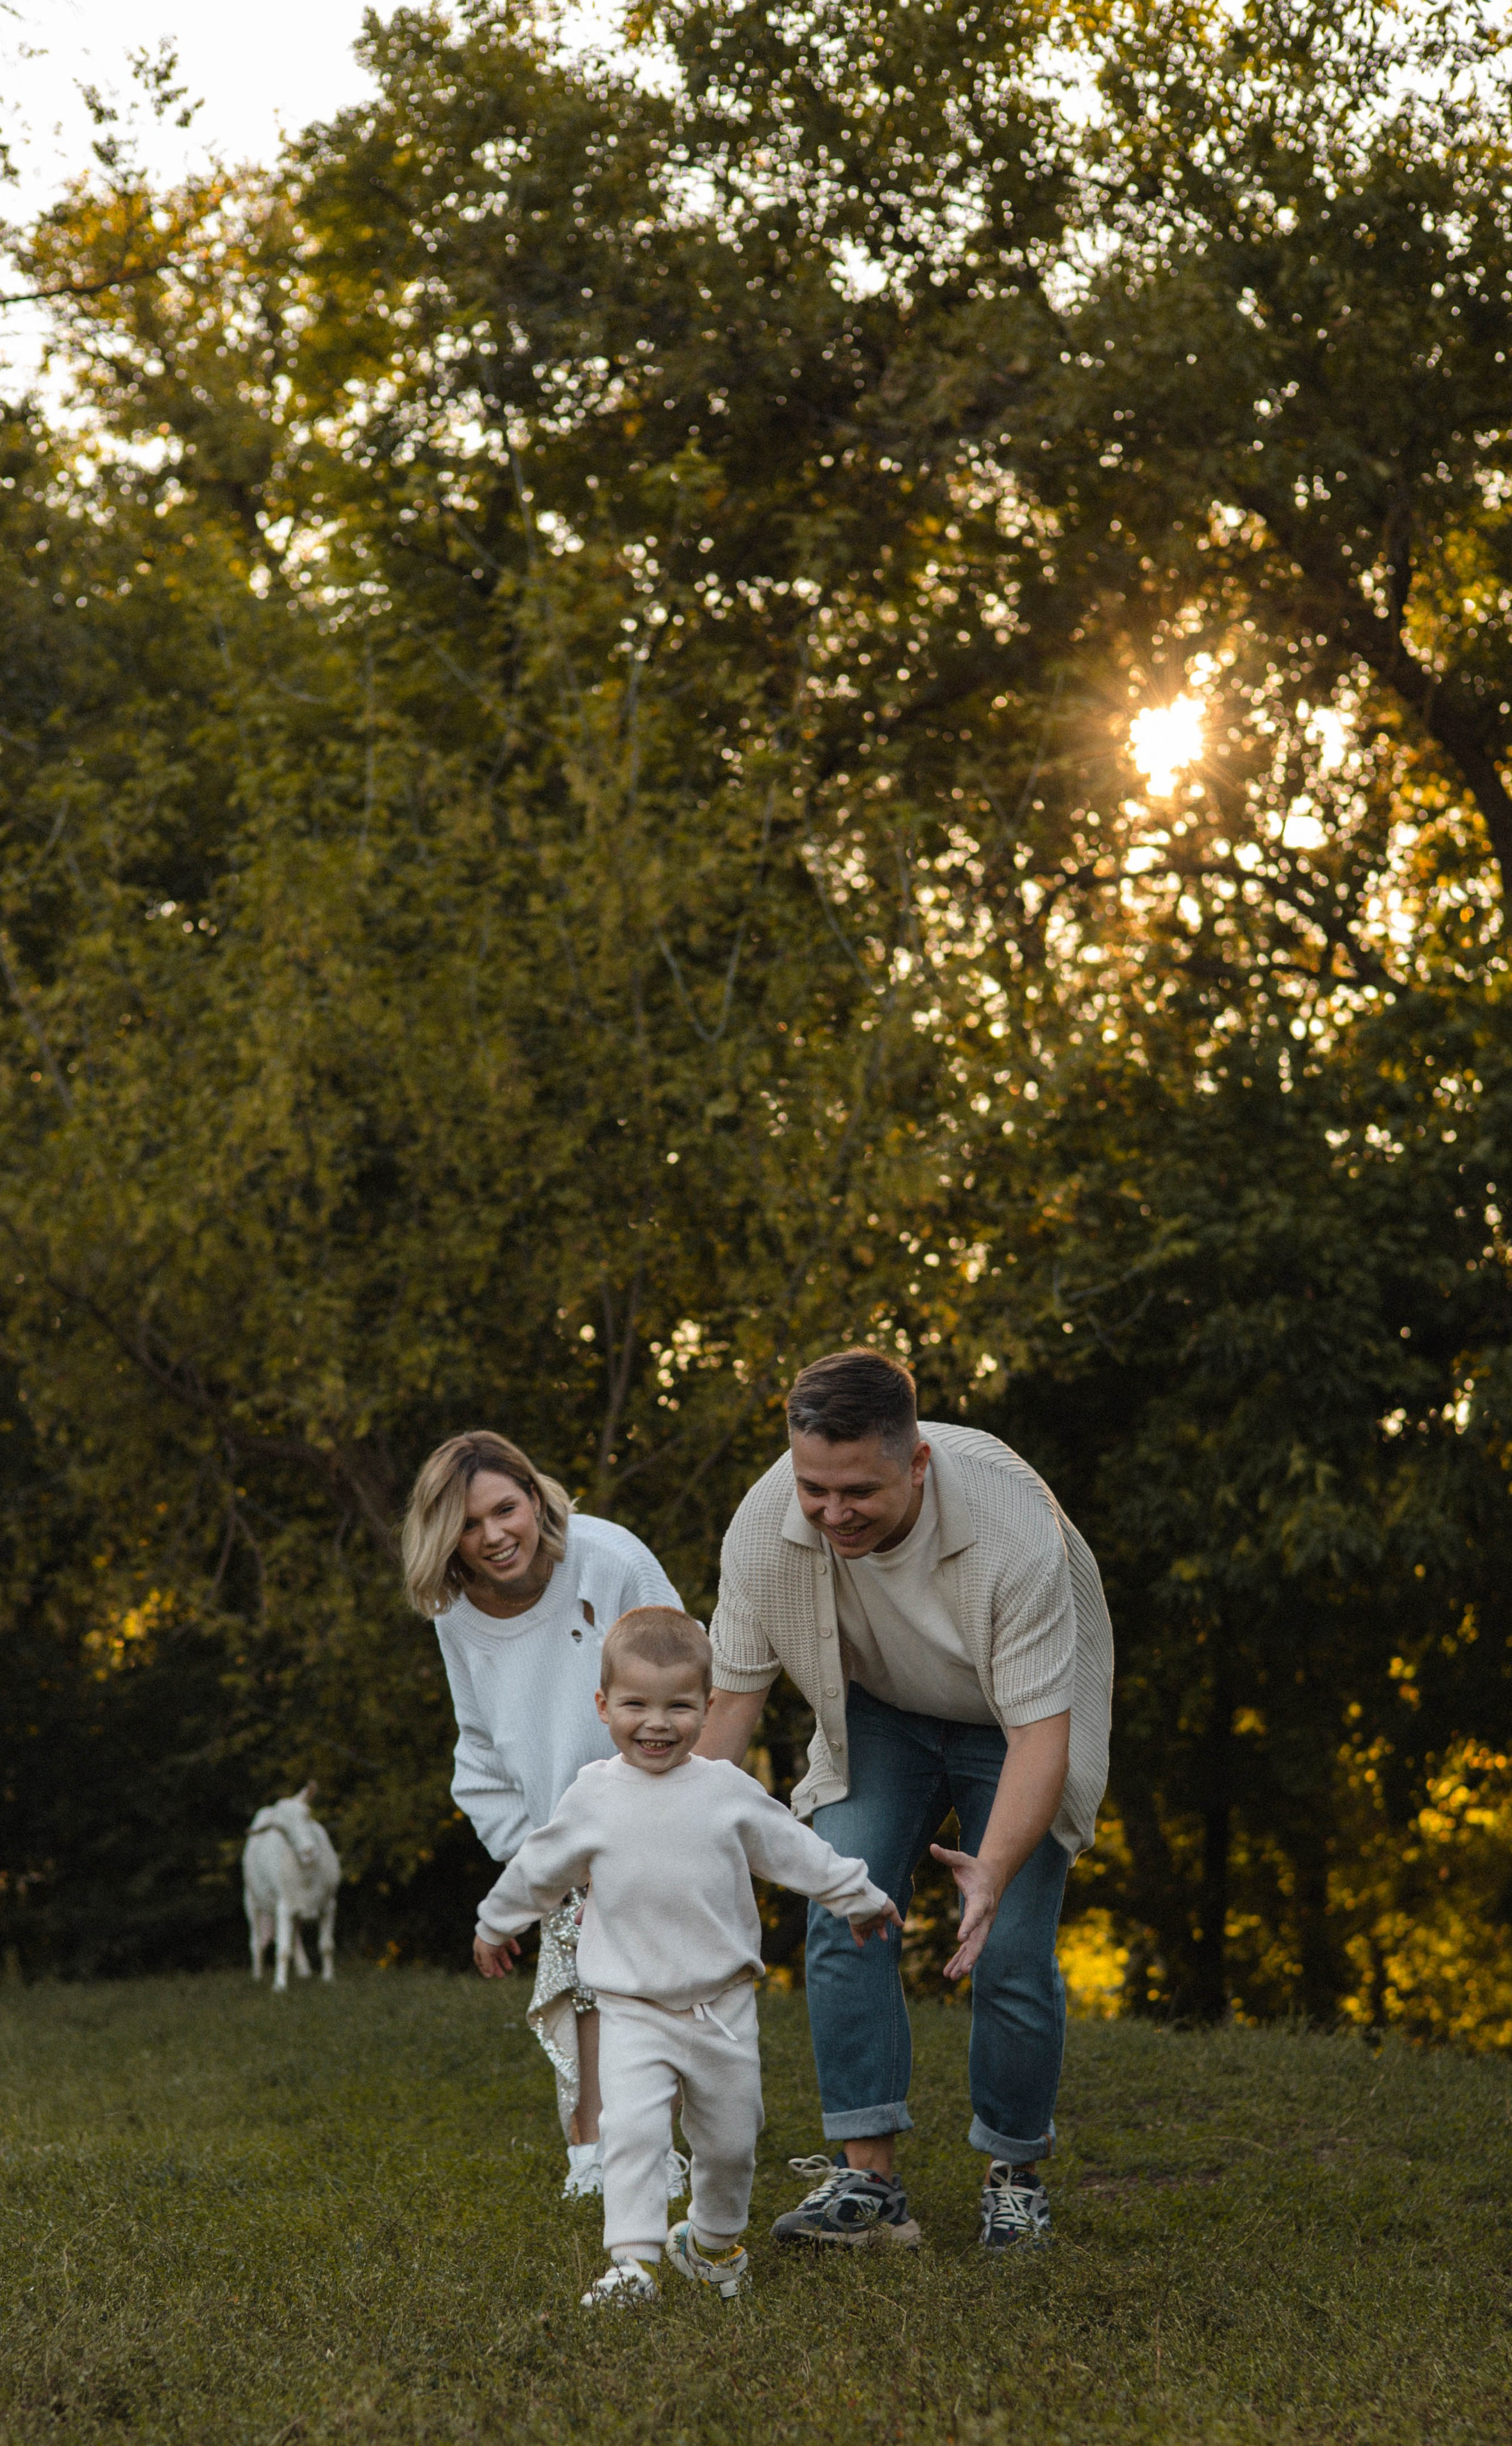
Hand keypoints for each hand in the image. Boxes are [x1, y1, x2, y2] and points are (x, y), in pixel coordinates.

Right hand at [473, 1933, 520, 1978]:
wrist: (497, 1921)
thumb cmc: (488, 1937)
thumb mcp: (485, 1953)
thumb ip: (487, 1964)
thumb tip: (489, 1975)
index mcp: (479, 1948)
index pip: (480, 1961)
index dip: (484, 1969)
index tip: (490, 1976)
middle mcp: (487, 1943)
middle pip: (491, 1958)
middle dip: (496, 1967)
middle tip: (501, 1976)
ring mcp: (496, 1939)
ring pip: (501, 1952)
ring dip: (505, 1960)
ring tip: (510, 1968)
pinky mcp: (505, 1934)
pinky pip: (510, 1942)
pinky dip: (513, 1948)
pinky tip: (517, 1953)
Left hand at [850, 1898, 903, 1947]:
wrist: (866, 1900)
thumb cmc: (880, 1904)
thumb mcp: (891, 1909)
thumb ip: (895, 1917)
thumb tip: (902, 1925)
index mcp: (879, 1918)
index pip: (881, 1928)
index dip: (882, 1933)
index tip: (884, 1938)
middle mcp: (870, 1921)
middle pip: (870, 1929)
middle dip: (871, 1933)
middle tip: (870, 1939)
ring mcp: (862, 1922)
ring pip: (863, 1932)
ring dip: (865, 1936)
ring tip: (866, 1939)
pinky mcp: (855, 1924)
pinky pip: (856, 1934)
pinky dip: (858, 1940)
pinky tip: (861, 1946)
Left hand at [929, 1843, 1001, 1980]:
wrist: (992, 1876)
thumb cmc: (974, 1868)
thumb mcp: (961, 1860)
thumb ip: (948, 1856)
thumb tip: (932, 1847)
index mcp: (982, 1898)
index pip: (976, 1913)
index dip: (969, 1925)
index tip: (960, 1937)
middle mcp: (986, 1915)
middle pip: (980, 1938)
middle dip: (971, 1954)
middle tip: (963, 1969)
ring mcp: (983, 1925)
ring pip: (975, 1947)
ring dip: (964, 1962)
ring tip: (952, 1976)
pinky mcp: (977, 1930)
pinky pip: (969, 1948)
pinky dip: (961, 1959)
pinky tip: (950, 1972)